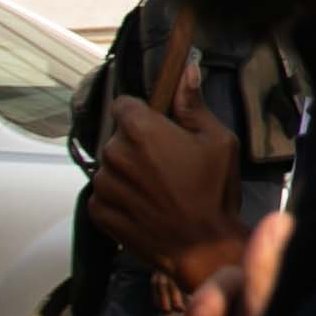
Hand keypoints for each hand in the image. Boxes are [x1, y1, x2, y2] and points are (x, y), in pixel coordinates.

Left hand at [88, 88, 245, 291]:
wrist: (200, 245)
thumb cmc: (213, 190)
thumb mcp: (218, 141)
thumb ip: (193, 105)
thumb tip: (186, 70)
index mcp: (141, 130)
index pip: (123, 104)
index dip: (141, 113)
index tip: (158, 127)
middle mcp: (113, 154)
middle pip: (117, 137)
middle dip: (136, 144)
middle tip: (166, 163)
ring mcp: (102, 184)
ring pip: (109, 166)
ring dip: (126, 172)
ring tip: (155, 189)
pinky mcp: (98, 211)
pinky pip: (102, 194)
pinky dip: (118, 197)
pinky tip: (143, 206)